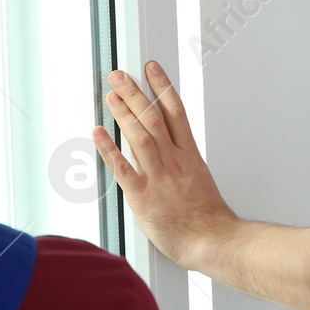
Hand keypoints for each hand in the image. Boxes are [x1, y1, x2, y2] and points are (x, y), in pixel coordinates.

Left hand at [93, 61, 236, 270]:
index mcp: (189, 155)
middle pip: (153, 118)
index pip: (175, 111)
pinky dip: (108, 149)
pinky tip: (98, 134)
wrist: (212, 240)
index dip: (162, 86)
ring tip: (111, 95)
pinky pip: (123, 169)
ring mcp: (158, 177)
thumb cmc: (208, 217)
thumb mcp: (200, 180)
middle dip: (134, 93)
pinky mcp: (143, 197)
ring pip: (139, 136)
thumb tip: (171, 151)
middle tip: (120, 75)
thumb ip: (183, 162)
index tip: (151, 69)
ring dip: (123, 113)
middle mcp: (174, 161)